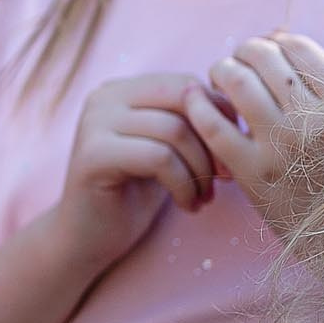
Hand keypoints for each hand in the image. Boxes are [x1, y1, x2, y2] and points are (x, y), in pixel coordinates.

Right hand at [51, 73, 215, 272]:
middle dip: (213, 139)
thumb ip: (186, 122)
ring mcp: (94, 124)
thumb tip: (237, 111)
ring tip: (204, 198)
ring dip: (201, 170)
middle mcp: (104, 98)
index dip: (218, 115)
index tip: (231, 153)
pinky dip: (184, 185)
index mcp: (121, 91)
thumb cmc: (133, 194)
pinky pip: (159, 158)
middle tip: (225, 177)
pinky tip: (188, 206)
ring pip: (175, 130)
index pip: (185, 84)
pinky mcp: (94, 156)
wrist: (86, 238)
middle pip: (183, 99)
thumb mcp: (164, 150)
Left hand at [182, 34, 323, 242]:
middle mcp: (313, 120)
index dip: (276, 41)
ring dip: (221, 72)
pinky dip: (199, 108)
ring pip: (237, 84)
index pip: (299, 48)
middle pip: (264, 58)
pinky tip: (194, 102)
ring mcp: (281, 147)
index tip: (268, 48)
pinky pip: (214, 128)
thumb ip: (322, 81)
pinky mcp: (252, 175)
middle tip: (237, 60)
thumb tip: (278, 33)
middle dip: (244, 51)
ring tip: (219, 77)